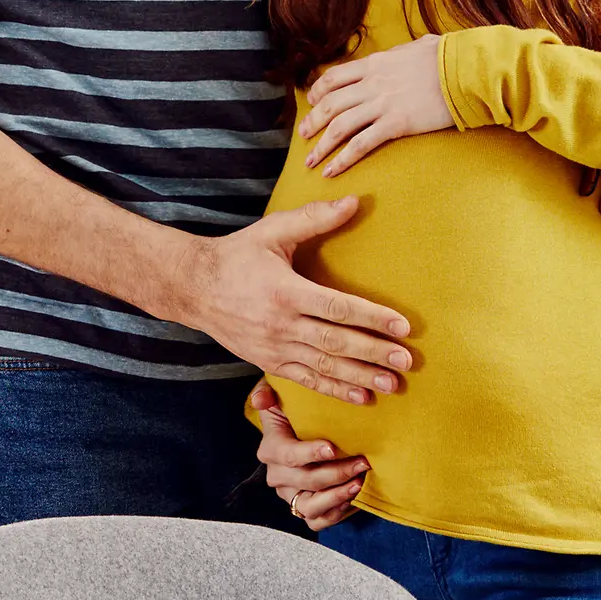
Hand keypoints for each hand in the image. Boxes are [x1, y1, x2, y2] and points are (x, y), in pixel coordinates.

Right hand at [176, 197, 412, 404]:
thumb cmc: (238, 254)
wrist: (193, 287)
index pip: (338, 308)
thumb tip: (354, 201)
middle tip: (407, 362)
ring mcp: (273, 348)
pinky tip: (360, 398)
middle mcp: (280, 325)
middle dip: (374, 354)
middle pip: (336, 343)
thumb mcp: (273, 230)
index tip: (403, 327)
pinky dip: (334, 391)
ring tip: (392, 386)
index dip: (373, 318)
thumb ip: (314, 218)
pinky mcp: (268, 362)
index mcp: (285, 292)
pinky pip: (306, 381)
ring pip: (324, 367)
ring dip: (360, 378)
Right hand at [251, 379, 367, 531]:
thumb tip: (261, 399)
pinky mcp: (302, 509)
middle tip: (362, 462)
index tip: (333, 448)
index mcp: (271, 449)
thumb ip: (268, 393)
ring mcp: (289, 495)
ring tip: (359, 482)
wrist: (299, 433)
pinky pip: (316, 521)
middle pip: (306, 481)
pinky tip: (353, 499)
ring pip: (310, 506)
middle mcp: (277, 475)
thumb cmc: (293, 413)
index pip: (289, 455)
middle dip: (337, 472)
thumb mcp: (279, 398)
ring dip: (337, 496)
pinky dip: (335, 514)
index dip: (310, 453)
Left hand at [299, 34, 452, 176]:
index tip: (311, 103)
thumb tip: (403, 52)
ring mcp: (382, 104)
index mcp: (375, 63)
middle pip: (330, 104)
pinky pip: (361, 144)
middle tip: (303, 135)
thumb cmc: (449, 57)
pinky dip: (343, 159)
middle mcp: (372, 83)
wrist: (466, 70)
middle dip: (312, 121)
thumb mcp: (419, 46)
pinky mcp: (396, 124)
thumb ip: (403, 52)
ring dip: (321, 145)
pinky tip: (332, 171)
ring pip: (339, 126)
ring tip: (311, 161)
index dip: (318, 91)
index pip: (335, 77)